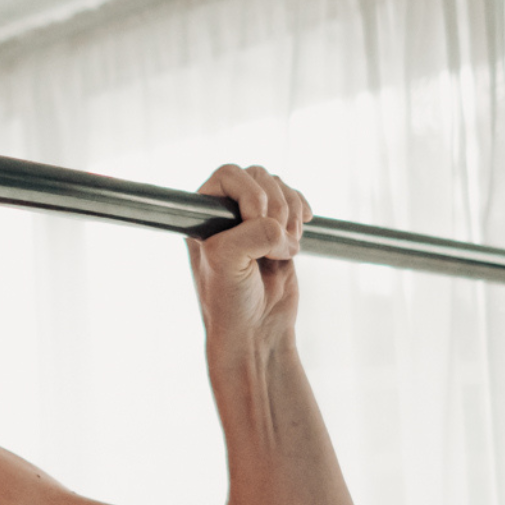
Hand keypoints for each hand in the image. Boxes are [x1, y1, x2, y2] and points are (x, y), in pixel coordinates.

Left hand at [186, 164, 311, 353]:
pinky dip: (302, 213)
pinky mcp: (278, 229)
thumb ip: (253, 233)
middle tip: (275, 244)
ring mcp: (253, 219)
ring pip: (280, 188)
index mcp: (202, 216)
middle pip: (259, 176)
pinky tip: (300, 233)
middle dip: (276, 207)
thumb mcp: (228, 261)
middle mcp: (225, 213)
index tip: (256, 222)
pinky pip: (295, 202)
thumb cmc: (229, 300)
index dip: (249, 193)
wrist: (256, 330)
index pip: (228, 175)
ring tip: (285, 249)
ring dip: (291, 215)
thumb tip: (281, 228)